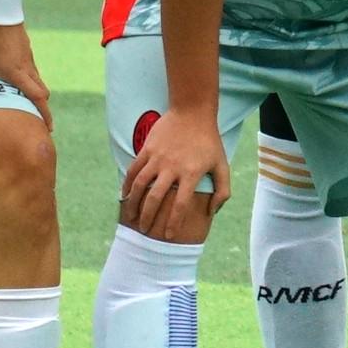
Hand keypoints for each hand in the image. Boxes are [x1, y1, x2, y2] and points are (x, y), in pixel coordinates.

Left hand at [0, 17, 44, 110]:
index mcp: (17, 73)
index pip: (37, 97)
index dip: (44, 114)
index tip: (48, 128)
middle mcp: (27, 65)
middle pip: (41, 89)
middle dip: (41, 105)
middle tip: (37, 118)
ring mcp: (27, 54)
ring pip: (36, 77)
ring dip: (34, 90)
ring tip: (24, 100)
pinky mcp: (24, 45)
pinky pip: (30, 66)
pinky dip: (28, 76)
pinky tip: (15, 76)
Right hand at [117, 108, 220, 232]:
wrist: (192, 111)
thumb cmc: (209, 140)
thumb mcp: (222, 164)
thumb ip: (222, 190)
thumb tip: (212, 212)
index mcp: (191, 173)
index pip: (180, 204)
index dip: (173, 222)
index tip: (168, 235)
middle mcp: (172, 167)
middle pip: (155, 198)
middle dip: (148, 218)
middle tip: (145, 231)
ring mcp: (157, 157)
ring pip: (140, 185)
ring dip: (133, 204)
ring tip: (130, 218)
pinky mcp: (147, 149)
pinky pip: (133, 170)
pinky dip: (127, 184)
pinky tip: (124, 196)